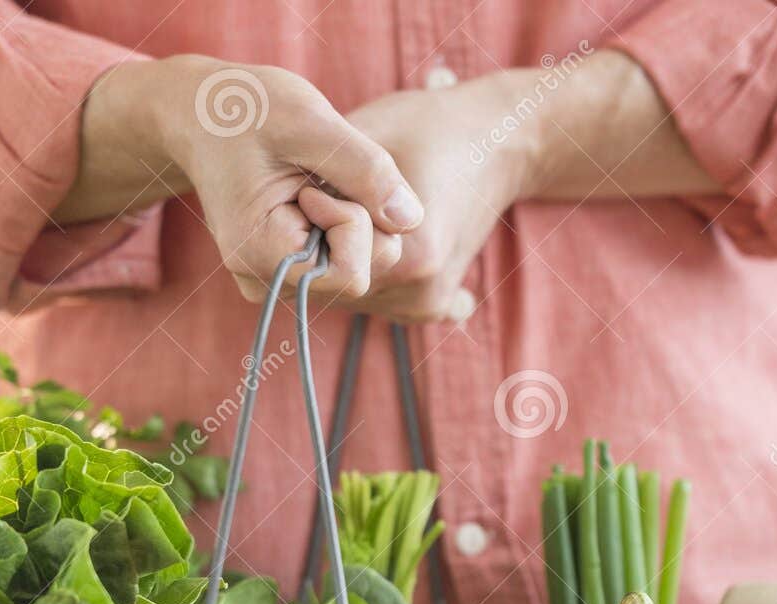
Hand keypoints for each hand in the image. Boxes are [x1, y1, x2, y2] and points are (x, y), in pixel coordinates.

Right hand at [59, 55, 423, 302]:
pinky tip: (309, 195)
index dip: (353, 219)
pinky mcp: (286, 270)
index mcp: (258, 254)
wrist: (201, 114)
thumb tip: (412, 219)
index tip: (319, 178)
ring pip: (355, 266)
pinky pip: (340, 259)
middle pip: (358, 273)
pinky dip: (340, 225)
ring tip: (312, 182)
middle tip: (320, 175)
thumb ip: (365, 170)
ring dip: (351, 218)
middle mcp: (263, 281)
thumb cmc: (248, 109)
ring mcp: (273, 280)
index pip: (350, 272)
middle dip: (359, 219)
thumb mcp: (310, 123)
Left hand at [334, 74, 538, 322]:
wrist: (499, 143)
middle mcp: (419, 290)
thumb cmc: (431, 127)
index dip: (310, 224)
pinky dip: (365, 271)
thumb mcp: (369, 136)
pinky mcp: (430, 304)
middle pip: (335, 284)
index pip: (322, 264)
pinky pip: (374, 298)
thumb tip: (276, 199)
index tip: (316, 189)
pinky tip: (374, 239)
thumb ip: (326, 177)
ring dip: (340, 259)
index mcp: (410, 255)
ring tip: (358, 215)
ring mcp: (426, 302)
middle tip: (332, 200)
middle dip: (322, 245)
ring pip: (351, 293)